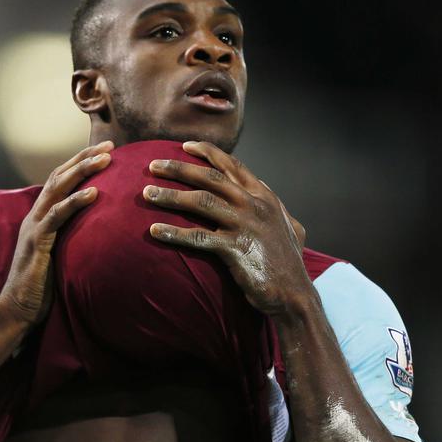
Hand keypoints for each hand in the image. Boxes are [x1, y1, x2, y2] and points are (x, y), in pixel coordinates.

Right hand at [0, 141, 112, 324]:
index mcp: (41, 216)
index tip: (105, 151)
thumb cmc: (42, 284)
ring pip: (58, 189)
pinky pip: (58, 217)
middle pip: (60, 176)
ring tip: (106, 159)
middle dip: (85, 158)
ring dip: (83, 171)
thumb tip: (98, 230)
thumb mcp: (61, 253)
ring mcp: (35, 226)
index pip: (61, 180)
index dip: (81, 163)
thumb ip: (71, 236)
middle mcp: (36, 215)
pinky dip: (76, 202)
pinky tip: (94, 193)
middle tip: (110, 146)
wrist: (17, 308)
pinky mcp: (37, 242)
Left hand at [144, 140, 312, 315]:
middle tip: (154, 164)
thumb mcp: (292, 229)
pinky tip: (155, 230)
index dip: (208, 153)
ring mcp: (245, 225)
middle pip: (211, 177)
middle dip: (180, 167)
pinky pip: (198, 237)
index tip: (185, 145)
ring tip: (147, 193)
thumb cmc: (289, 265)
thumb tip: (270, 195)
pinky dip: (174, 232)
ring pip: (201, 201)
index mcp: (265, 197)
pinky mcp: (234, 249)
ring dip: (171, 195)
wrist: (294, 296)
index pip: (233, 165)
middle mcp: (255, 205)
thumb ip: (278, 209)